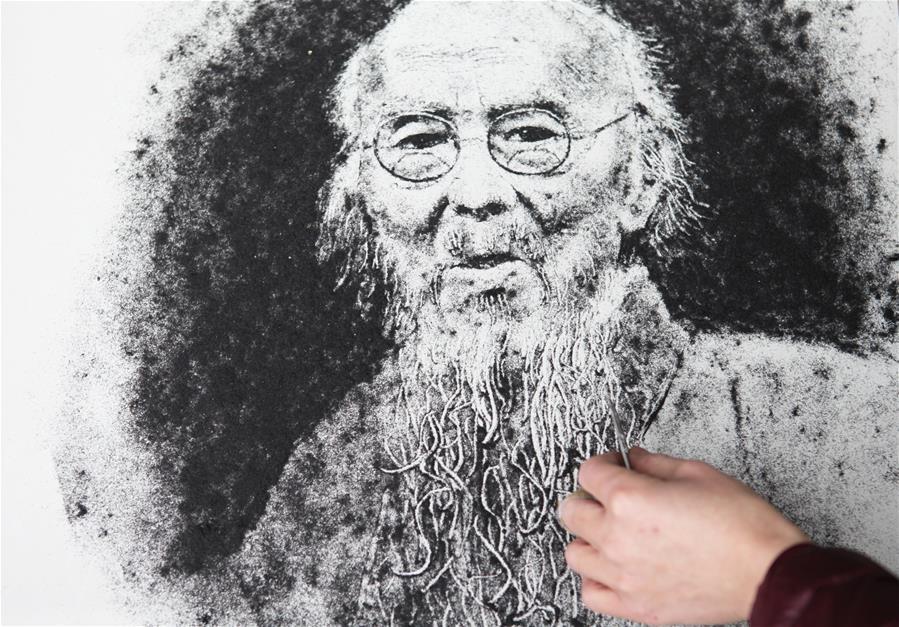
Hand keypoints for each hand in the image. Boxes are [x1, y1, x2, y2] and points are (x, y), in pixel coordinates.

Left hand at [558, 448, 807, 624]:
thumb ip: (654, 463)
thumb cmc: (740, 524)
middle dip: (588, 496)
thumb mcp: (696, 473)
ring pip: (575, 554)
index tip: (615, 464)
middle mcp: (617, 538)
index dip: (604, 461)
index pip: (588, 472)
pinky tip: (614, 567)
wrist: (767, 571)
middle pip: (571, 511)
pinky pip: (592, 594)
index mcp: (629, 500)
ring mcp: (623, 576)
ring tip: (611, 533)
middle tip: (608, 495)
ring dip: (588, 538)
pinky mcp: (636, 606)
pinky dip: (596, 579)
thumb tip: (633, 458)